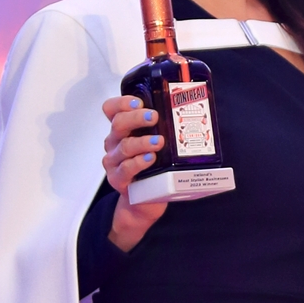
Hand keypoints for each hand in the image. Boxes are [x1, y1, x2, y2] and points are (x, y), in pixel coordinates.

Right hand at [101, 95, 168, 249]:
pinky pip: (125, 169)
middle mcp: (114, 143)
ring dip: (142, 142)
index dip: (122, 102)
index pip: (111, 109)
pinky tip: (150, 159)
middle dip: (136, 118)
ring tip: (159, 141)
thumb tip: (191, 113)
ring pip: (123, 146)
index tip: (139, 101)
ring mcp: (114, 161)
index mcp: (122, 130)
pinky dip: (138, 162)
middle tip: (154, 117)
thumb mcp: (156, 144)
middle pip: (118, 124)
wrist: (144, 201)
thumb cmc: (153, 168)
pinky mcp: (118, 179)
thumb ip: (163, 129)